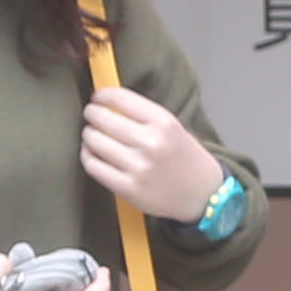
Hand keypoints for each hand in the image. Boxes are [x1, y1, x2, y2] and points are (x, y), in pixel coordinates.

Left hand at [79, 88, 225, 224]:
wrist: (203, 194)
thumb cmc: (184, 157)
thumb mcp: (173, 128)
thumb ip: (143, 116)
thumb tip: (104, 104)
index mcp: (164, 123)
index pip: (120, 98)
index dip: (102, 96)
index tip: (97, 98)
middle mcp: (151, 143)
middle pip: (102, 119)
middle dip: (92, 114)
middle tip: (92, 116)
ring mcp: (139, 167)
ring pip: (94, 141)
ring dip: (89, 135)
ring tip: (93, 136)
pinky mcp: (128, 188)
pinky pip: (93, 165)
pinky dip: (88, 156)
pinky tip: (93, 154)